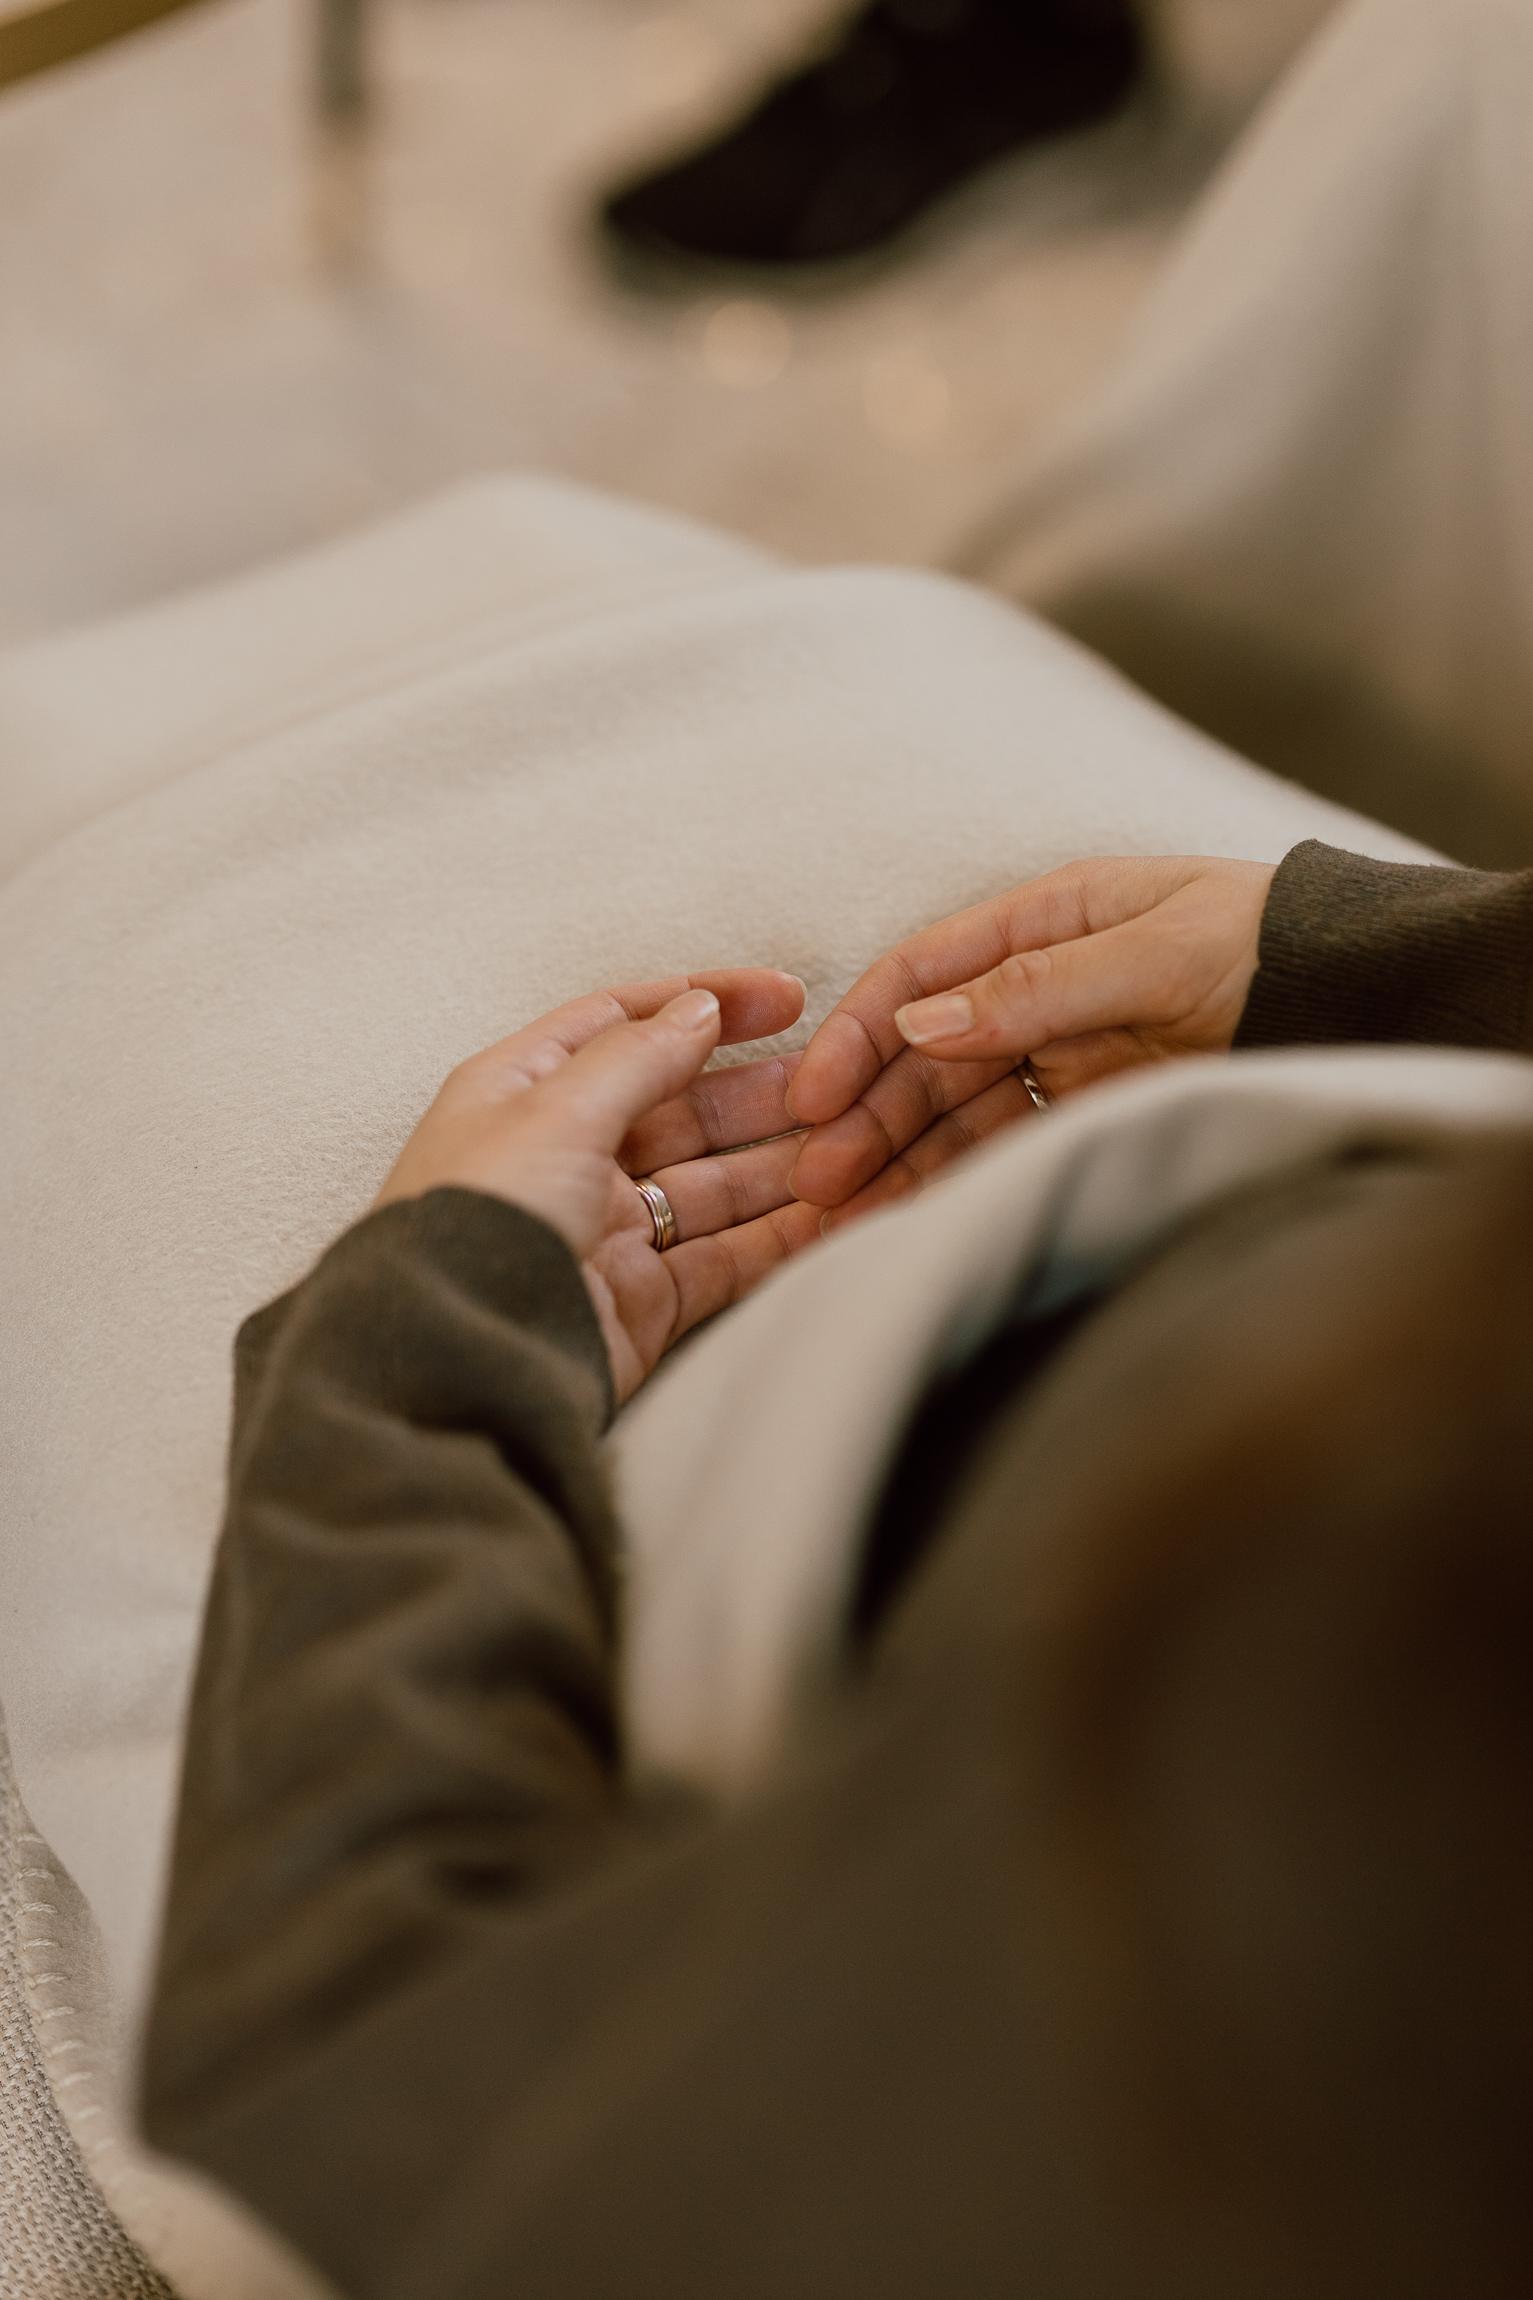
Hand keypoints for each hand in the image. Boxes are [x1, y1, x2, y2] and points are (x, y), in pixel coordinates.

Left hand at [376, 970, 820, 1401]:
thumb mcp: (555, 1112)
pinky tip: (834, 1213)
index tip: (787, 997)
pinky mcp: (638, 1301)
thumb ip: (636, 1057)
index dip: (705, 1002)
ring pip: (712, 1184)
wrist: (452, 1361)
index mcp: (523, 1092)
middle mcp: (564, 1156)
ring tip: (854, 1144)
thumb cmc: (479, 1220)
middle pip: (680, 1107)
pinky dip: (777, 1237)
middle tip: (839, 1080)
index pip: (624, 1024)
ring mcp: (604, 1230)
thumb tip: (698, 1008)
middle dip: (759, 1092)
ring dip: (781, 1164)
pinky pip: (722, 1257)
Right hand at [786, 855, 1274, 1225]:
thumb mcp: (1157, 950)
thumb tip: (921, 1025)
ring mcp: (1057, 1050)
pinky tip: (907, 1218)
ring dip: (896, 1160)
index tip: (812, 1096)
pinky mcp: (1085, 1108)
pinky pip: (1002, 1147)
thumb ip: (1039, 987)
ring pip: (952, 1110)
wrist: (1361, 999)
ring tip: (842, 1220)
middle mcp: (1033, 986)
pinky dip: (953, 1181)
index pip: (921, 973)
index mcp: (1041, 919)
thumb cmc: (1266, 947)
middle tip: (818, 1181)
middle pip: (924, 1055)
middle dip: (866, 1116)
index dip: (859, 1034)